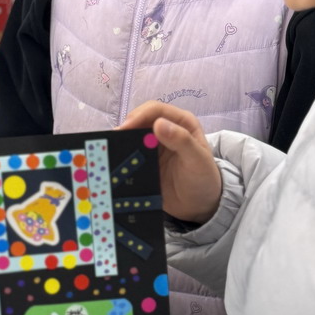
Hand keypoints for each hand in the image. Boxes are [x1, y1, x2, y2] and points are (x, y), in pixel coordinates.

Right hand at [119, 102, 221, 223]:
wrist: (200, 205)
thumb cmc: (204, 178)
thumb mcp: (197, 159)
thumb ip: (181, 141)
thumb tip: (159, 124)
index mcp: (181, 122)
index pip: (155, 110)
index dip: (138, 116)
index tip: (125, 129)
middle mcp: (166, 129)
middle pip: (140, 120)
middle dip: (126, 128)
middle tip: (113, 140)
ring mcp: (153, 145)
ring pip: (132, 136)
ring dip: (122, 141)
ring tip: (110, 149)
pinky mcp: (145, 159)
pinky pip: (130, 153)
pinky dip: (122, 154)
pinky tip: (115, 160)